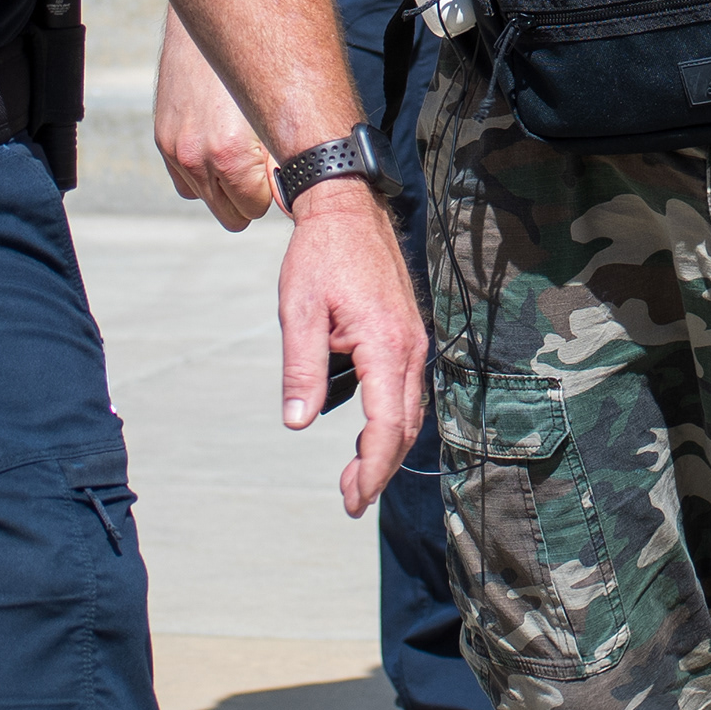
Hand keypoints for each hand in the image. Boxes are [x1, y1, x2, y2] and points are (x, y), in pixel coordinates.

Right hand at [154, 16, 278, 228]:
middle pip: (229, 213)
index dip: (271, 191)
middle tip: (265, 160)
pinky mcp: (161, 136)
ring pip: (205, 198)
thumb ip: (283, 163)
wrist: (218, 14)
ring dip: (225, 184)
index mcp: (228, 154)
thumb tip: (288, 202)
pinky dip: (203, 170)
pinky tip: (220, 140)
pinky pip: (184, 180)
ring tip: (244, 147)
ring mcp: (173, 148)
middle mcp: (194, 156)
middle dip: (250, 194)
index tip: (279, 168)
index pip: (254, 209)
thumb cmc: (263, 60)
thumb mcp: (281, 114)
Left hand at [275, 180, 425, 519]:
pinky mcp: (408, 334)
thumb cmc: (320, 255)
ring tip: (354, 479)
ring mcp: (414, 340)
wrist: (347, 207)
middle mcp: (409, 346)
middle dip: (379, 470)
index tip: (352, 499)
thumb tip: (296, 421)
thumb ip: (301, 369)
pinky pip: (406, 390)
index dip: (371, 468)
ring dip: (385, 449)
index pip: (387, 424)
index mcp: (385, 343)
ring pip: (409, 411)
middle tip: (349, 501)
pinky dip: (391, 422)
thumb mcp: (299, 311)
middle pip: (404, 426)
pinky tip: (369, 434)